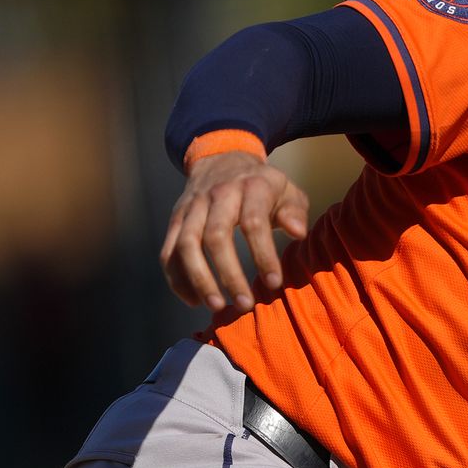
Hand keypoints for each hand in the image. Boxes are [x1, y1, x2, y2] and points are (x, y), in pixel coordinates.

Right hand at [159, 151, 309, 312]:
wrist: (222, 159)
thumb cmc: (264, 186)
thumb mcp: (287, 190)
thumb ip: (295, 211)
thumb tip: (299, 232)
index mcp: (251, 187)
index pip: (254, 223)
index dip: (263, 255)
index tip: (274, 284)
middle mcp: (218, 195)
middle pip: (216, 237)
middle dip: (229, 274)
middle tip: (245, 305)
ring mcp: (192, 207)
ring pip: (187, 245)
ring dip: (199, 280)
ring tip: (217, 307)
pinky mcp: (175, 219)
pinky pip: (169, 251)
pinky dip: (177, 279)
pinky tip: (193, 301)